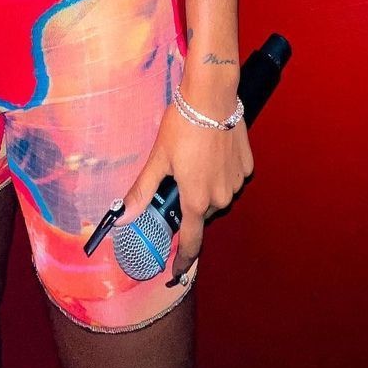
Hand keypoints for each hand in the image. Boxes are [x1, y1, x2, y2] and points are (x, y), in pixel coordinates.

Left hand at [116, 100, 253, 279]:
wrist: (212, 96)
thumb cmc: (183, 125)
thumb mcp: (158, 159)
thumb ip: (141, 192)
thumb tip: (121, 217)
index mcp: (197, 200)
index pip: (191, 243)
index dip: (183, 261)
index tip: (177, 271)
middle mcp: (221, 196)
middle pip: (202, 213)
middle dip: (190, 204)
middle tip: (177, 179)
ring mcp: (236, 181)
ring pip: (218, 195)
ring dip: (206, 187)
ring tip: (194, 159)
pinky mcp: (247, 165)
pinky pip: (231, 178)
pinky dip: (221, 172)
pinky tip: (211, 153)